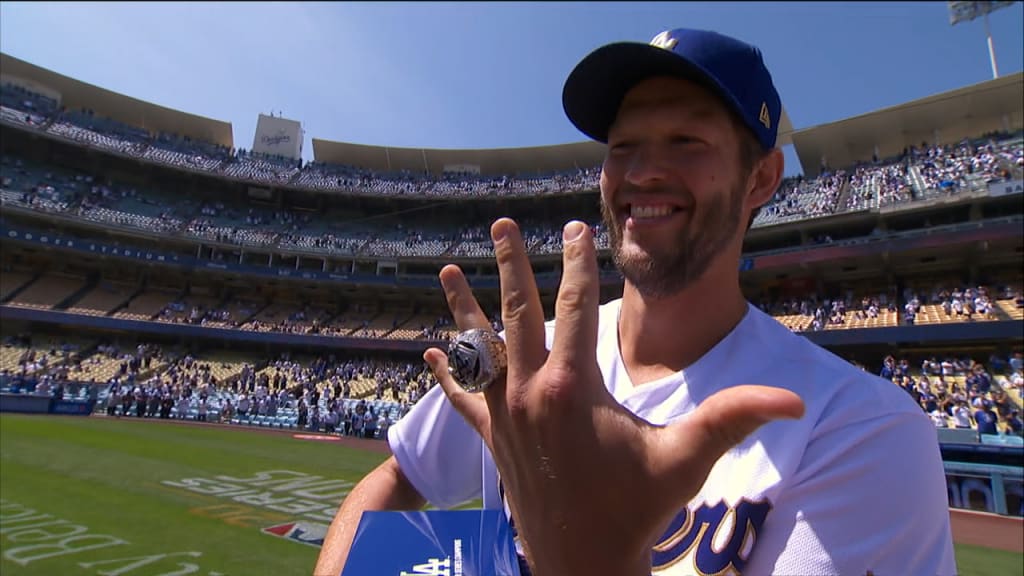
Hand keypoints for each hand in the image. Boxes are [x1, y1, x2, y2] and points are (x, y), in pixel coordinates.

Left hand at [424, 218, 804, 575]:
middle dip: (512, 264)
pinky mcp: (493, 440)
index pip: (577, 306)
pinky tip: (429, 353)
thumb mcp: (686, 458)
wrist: (584, 562)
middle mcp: (529, 391)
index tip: (576, 227)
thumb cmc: (636, 508)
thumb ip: (734, 418)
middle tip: (500, 223)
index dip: (580, 263)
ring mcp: (505, 415)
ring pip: (479, 348)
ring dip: (464, 308)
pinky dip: (448, 375)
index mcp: (572, 385)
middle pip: (518, 312)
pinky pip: (463, 398)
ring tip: (448, 271)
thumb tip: (795, 400)